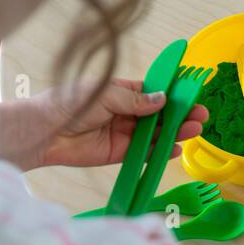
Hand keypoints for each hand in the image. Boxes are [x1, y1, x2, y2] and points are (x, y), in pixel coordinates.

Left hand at [0, 79, 207, 171]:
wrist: (42, 132)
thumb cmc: (69, 103)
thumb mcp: (106, 94)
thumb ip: (136, 100)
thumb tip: (163, 100)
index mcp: (122, 91)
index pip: (154, 92)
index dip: (174, 93)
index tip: (193, 93)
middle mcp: (125, 112)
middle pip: (159, 114)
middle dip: (180, 115)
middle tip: (201, 116)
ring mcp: (123, 133)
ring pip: (155, 133)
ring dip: (174, 132)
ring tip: (194, 131)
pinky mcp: (118, 153)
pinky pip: (144, 152)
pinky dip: (159, 152)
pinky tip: (175, 149)